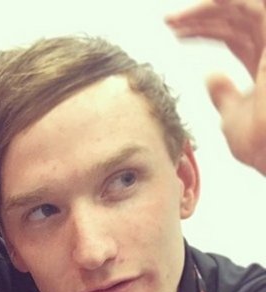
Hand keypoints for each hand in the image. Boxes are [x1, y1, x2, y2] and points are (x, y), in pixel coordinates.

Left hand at [166, 0, 265, 174]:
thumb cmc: (257, 144)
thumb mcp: (232, 118)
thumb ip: (223, 95)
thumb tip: (210, 76)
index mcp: (262, 64)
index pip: (232, 34)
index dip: (203, 29)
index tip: (175, 33)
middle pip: (233, 18)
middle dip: (198, 17)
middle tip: (168, 22)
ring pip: (241, 7)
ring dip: (205, 9)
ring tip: (173, 19)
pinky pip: (252, 5)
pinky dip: (225, 3)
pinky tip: (197, 9)